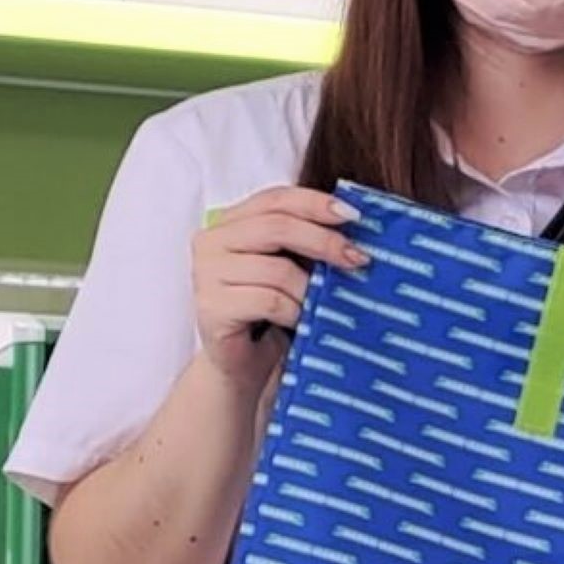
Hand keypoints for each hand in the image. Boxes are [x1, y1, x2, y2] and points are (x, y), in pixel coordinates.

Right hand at [191, 185, 363, 379]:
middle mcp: (211, 241)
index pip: (275, 199)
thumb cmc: (271, 312)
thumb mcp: (290, 267)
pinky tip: (301, 322)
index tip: (353, 215)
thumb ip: (307, 242)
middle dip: (324, 241)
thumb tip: (356, 226)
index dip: (315, 203)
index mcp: (230, 222)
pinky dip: (295, 312)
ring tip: (323, 303)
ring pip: (276, 269)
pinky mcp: (211, 307)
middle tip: (357, 259)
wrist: (241, 364)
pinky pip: (269, 301)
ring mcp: (206, 274)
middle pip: (277, 227)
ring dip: (310, 289)